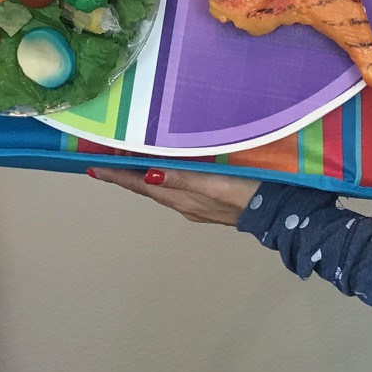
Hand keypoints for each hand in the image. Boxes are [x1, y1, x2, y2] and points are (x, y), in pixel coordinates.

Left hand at [90, 165, 257, 225]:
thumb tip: (147, 176)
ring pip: (161, 188)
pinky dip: (164, 176)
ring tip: (129, 160)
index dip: (116, 176)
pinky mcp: (210, 201)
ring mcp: (197, 204)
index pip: (139, 185)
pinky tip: (167, 169)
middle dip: (125, 174)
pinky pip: (178, 187)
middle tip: (105, 159)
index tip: (92, 168)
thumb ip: (181, 179)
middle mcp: (183, 203)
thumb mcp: (214, 183)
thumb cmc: (248, 192)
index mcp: (181, 198)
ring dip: (143, 174)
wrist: (279, 212)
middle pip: (146, 187)